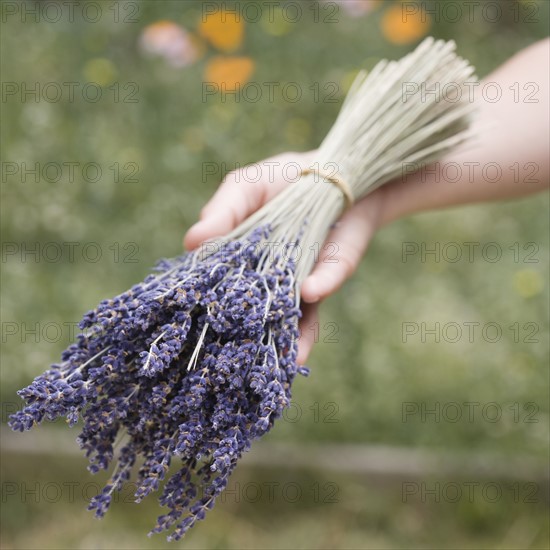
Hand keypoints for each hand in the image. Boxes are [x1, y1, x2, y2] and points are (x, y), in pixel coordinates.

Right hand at [184, 150, 387, 363]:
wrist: (339, 171)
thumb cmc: (282, 179)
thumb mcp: (244, 188)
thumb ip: (222, 212)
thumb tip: (191, 242)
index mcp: (241, 264)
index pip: (218, 294)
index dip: (204, 312)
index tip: (187, 333)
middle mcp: (270, 281)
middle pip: (255, 318)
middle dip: (245, 343)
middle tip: (229, 368)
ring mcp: (302, 280)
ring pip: (292, 318)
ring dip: (287, 340)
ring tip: (277, 363)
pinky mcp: (333, 270)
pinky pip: (328, 281)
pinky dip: (320, 286)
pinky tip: (309, 292)